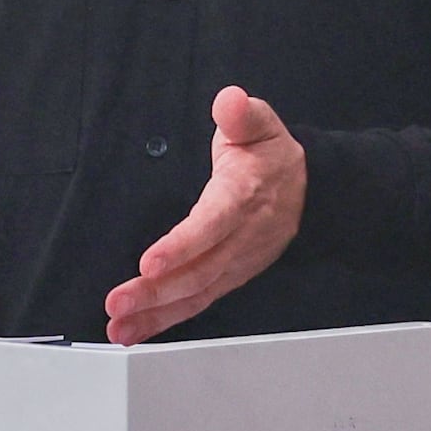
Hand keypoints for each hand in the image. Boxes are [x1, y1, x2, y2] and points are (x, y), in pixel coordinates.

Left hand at [106, 87, 306, 345]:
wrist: (312, 192)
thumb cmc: (273, 157)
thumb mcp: (261, 125)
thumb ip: (243, 115)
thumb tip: (230, 101)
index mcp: (245, 195)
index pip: (214, 224)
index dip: (183, 245)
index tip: (150, 262)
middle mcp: (242, 236)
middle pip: (200, 270)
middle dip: (157, 290)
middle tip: (118, 302)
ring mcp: (237, 262)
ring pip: (197, 293)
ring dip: (156, 312)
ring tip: (119, 326)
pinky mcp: (229, 277)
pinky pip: (197, 302)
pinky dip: (166, 320)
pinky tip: (136, 330)